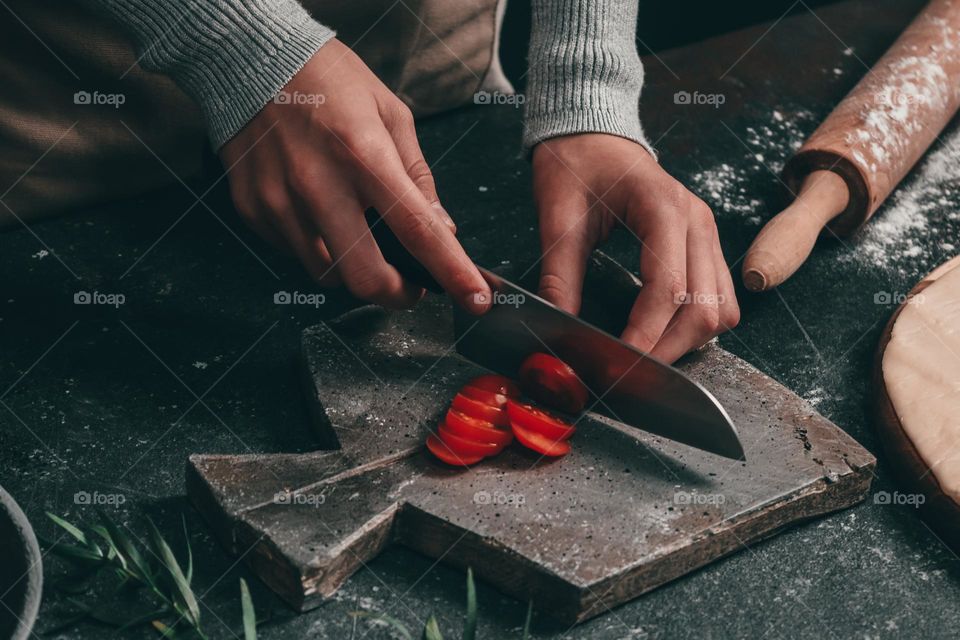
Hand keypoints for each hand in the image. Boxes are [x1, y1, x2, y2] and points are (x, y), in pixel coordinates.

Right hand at [220, 38, 490, 312]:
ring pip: (328, 274)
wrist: (250, 58)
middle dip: (397, 295)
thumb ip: (418, 176)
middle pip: (365, 277)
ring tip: (358, 233)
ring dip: (354, 269)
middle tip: (410, 285)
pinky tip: (320, 214)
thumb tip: (442, 227)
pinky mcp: (253, 210)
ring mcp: (279, 201)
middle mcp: (318, 184)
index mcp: (363, 154)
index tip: (475, 300)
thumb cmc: (328, 79)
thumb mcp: (390, 113)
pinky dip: (318, 247)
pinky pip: (295, 254)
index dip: (451, 272)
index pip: (416, 229)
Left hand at [532, 134, 739, 362]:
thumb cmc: (575, 165)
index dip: (645, 335)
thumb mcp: (557, 218)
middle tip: (628, 371)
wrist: (592, 133)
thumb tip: (559, 327)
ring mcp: (707, 232)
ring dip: (688, 342)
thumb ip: (560, 276)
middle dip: (669, 349)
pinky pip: (719, 297)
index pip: (668, 289)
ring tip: (644, 356)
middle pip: (706, 308)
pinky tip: (662, 333)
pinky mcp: (705, 244)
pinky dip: (697, 324)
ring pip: (721, 309)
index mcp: (663, 208)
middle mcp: (697, 221)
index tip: (616, 363)